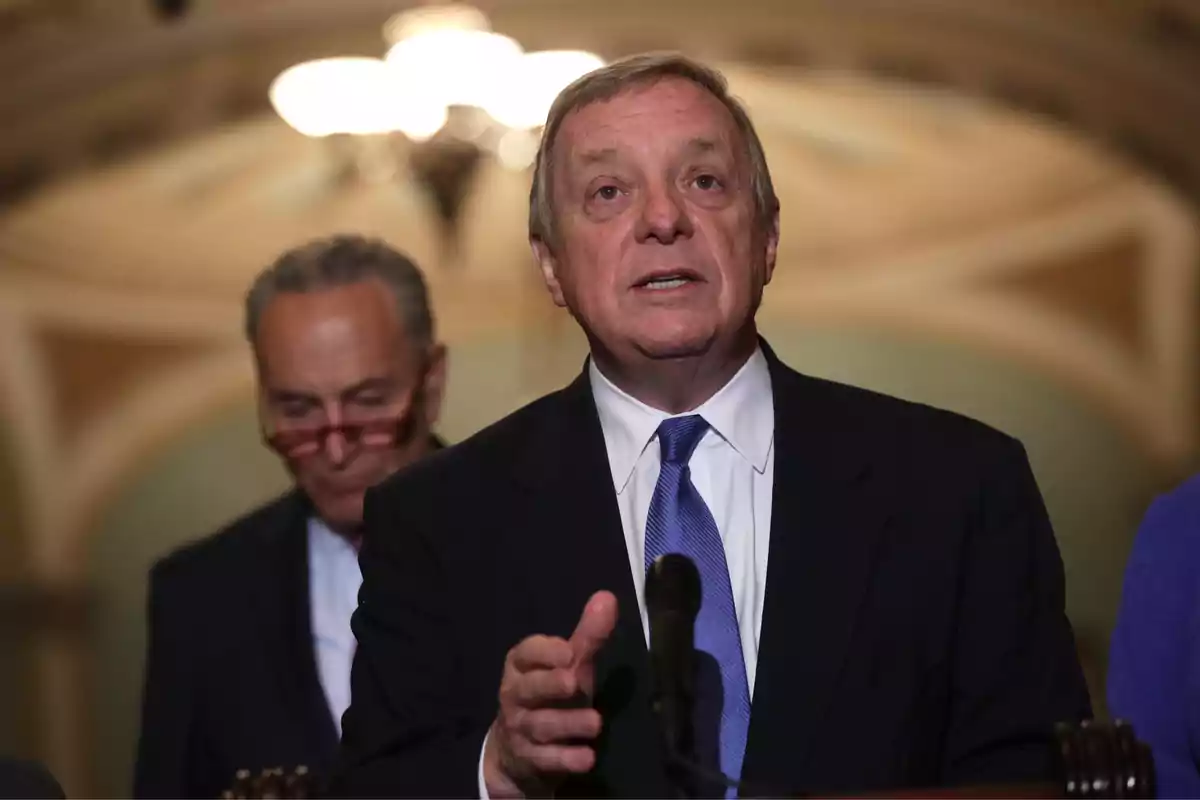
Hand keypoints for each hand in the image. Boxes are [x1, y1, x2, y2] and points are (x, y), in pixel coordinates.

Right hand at [483, 591, 617, 797]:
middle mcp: (515, 695)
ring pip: (540, 725)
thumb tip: (607, 597)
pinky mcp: (529, 759)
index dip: (544, 651)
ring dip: (567, 723)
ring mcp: (520, 729)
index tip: (567, 650)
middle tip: (574, 682)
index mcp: (522, 666)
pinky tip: (587, 758)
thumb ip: (587, 635)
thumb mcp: (568, 665)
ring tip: (595, 723)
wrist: (519, 750)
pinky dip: (565, 759)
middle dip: (550, 684)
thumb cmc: (549, 695)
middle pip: (528, 689)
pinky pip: (545, 759)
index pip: (525, 653)